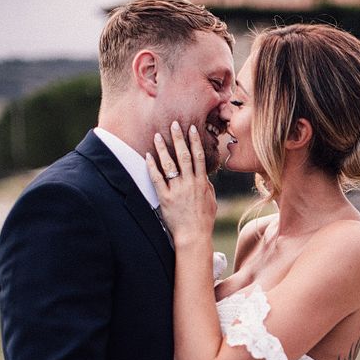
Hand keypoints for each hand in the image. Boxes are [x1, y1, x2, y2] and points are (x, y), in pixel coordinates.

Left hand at [146, 122, 216, 243]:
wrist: (194, 236)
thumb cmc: (204, 221)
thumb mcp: (211, 202)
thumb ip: (208, 188)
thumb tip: (205, 178)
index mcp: (202, 183)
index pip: (199, 157)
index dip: (195, 142)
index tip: (192, 129)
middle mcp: (190, 184)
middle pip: (185, 156)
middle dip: (179, 138)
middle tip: (174, 124)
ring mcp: (177, 190)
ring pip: (170, 164)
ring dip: (164, 149)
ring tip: (158, 136)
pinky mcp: (165, 198)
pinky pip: (157, 179)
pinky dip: (152, 166)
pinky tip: (148, 156)